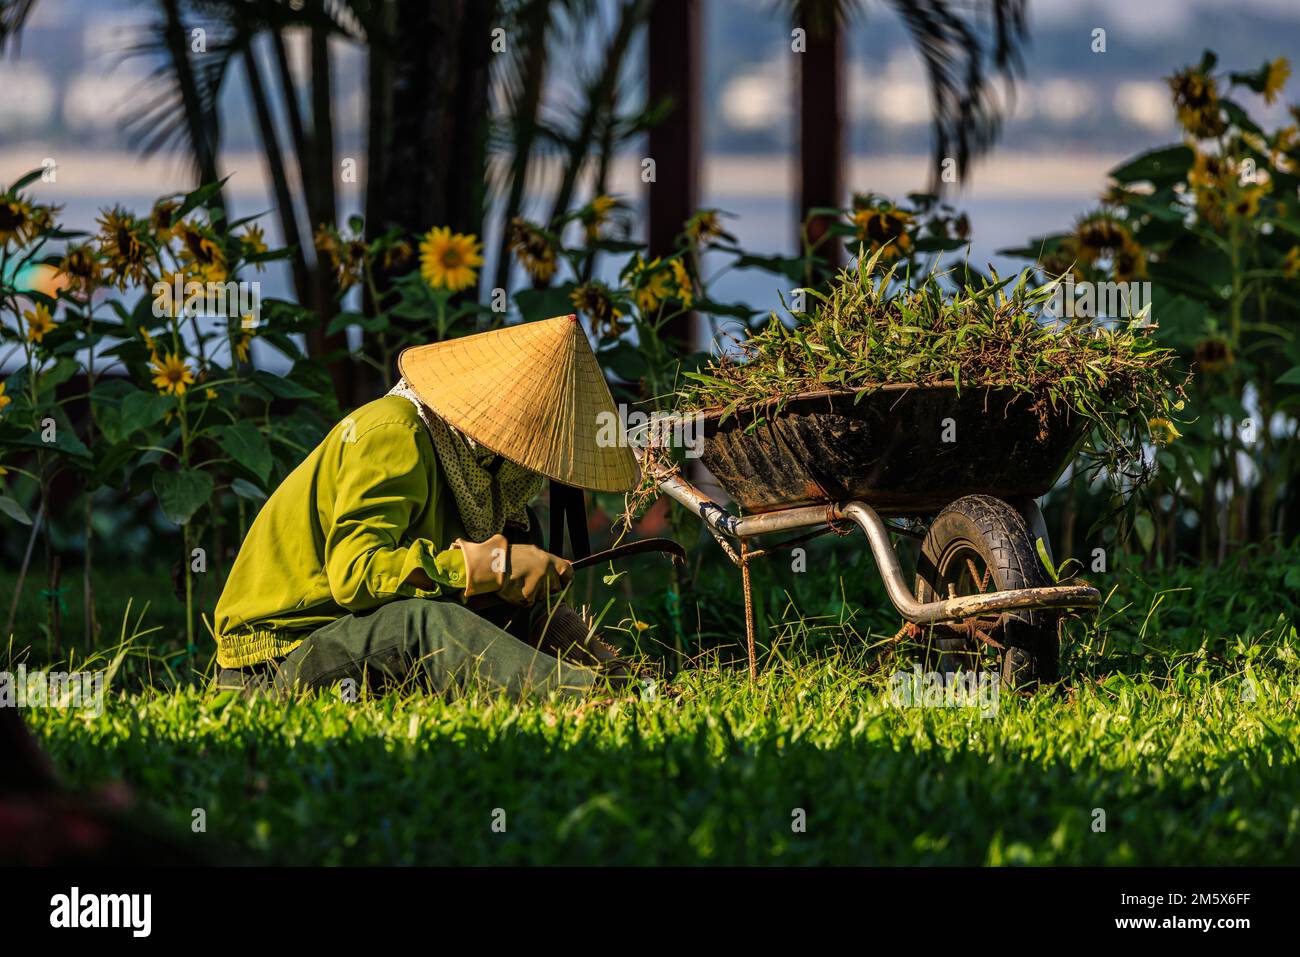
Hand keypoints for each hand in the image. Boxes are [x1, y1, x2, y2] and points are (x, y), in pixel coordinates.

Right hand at [455, 535, 571, 604]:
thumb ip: (550, 561)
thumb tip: (571, 564)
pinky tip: (513, 589)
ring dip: (532, 593)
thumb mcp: (532, 553)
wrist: (489, 564)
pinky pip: (529, 602)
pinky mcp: (527, 594)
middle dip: (545, 588)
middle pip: (555, 588)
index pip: (568, 572)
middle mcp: (545, 570)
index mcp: (548, 558)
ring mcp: (537, 582)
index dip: (565, 580)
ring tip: (519, 582)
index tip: (560, 584)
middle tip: (530, 581)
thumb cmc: (510, 558)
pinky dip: (521, 599)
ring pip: (541, 596)